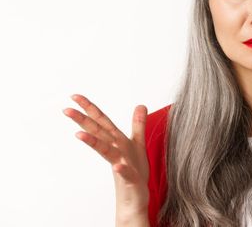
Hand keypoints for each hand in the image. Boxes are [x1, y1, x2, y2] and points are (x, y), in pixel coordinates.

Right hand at [63, 94, 149, 218]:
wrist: (134, 200)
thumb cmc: (135, 173)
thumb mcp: (139, 144)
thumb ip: (138, 124)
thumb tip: (140, 105)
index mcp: (117, 142)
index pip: (102, 122)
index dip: (90, 108)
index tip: (75, 96)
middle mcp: (116, 152)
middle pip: (99, 133)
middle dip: (83, 121)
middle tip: (66, 109)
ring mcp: (121, 166)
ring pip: (107, 152)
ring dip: (94, 143)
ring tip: (79, 134)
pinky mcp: (131, 180)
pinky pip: (126, 174)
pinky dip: (122, 169)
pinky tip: (118, 166)